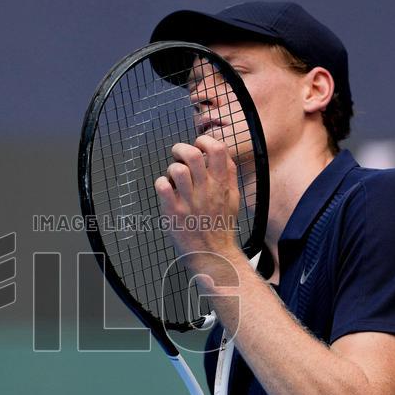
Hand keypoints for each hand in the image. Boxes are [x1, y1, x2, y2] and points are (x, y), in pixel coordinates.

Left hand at [154, 135, 242, 265]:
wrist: (213, 254)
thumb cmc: (220, 225)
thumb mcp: (233, 198)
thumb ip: (228, 175)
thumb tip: (221, 153)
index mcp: (222, 184)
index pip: (218, 149)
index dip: (205, 141)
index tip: (198, 146)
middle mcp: (206, 190)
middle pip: (193, 155)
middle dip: (181, 149)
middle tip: (177, 156)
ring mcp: (189, 201)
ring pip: (176, 170)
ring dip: (171, 169)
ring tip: (173, 179)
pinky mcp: (173, 212)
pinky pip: (162, 186)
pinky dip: (161, 183)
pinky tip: (166, 190)